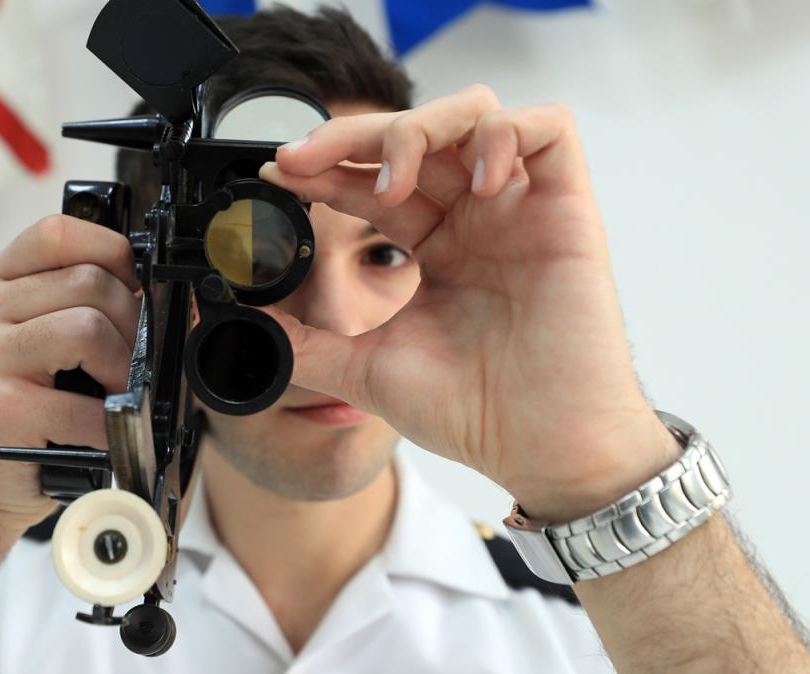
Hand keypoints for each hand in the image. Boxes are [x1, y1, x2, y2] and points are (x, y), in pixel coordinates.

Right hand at [0, 215, 140, 525]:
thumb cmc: (27, 407)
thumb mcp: (47, 339)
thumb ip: (88, 303)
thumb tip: (170, 296)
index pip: (59, 233)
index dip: (113, 254)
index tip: (135, 290)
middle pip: (88, 282)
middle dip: (133, 324)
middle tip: (136, 362)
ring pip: (87, 329)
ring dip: (123, 369)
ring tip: (120, 393)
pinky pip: (82, 404)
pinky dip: (110, 423)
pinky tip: (103, 432)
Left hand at [259, 85, 677, 519]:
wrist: (540, 449)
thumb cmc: (473, 412)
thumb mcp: (364, 368)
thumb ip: (305, 340)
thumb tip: (241, 319)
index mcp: (433, 245)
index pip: (371, 179)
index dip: (325, 167)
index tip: (279, 175)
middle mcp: (474, 218)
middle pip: (413, 133)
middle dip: (351, 136)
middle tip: (305, 160)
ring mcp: (519, 209)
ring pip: (473, 114)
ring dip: (420, 129)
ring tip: (393, 185)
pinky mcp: (568, 209)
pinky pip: (549, 128)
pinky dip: (504, 134)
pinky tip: (473, 184)